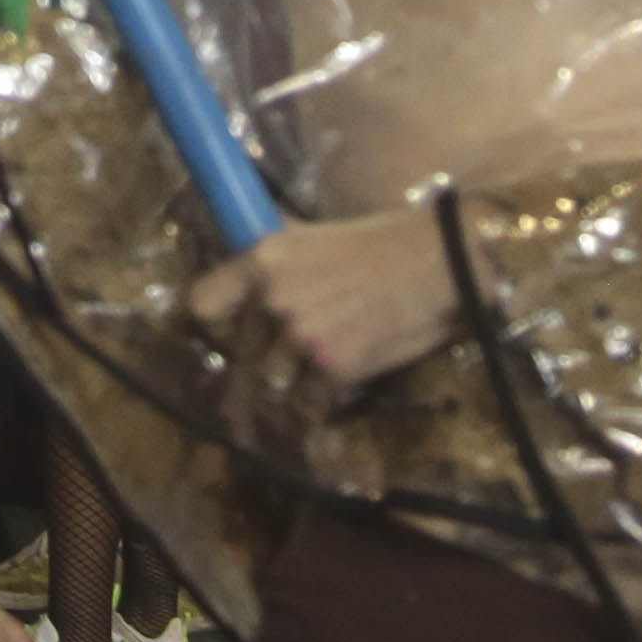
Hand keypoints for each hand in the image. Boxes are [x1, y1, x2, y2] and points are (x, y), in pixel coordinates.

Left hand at [187, 205, 458, 395]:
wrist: (440, 262)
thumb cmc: (381, 245)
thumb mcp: (311, 238)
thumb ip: (274, 262)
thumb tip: (241, 275)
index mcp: (262, 260)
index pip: (200, 306)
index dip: (215, 326)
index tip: (230, 334)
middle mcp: (273, 298)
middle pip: (240, 352)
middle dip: (259, 362)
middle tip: (280, 369)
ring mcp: (302, 335)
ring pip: (271, 384)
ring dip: (288, 389)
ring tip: (307, 383)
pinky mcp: (335, 366)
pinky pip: (308, 403)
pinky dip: (318, 403)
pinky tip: (334, 389)